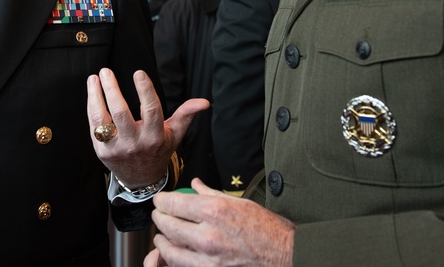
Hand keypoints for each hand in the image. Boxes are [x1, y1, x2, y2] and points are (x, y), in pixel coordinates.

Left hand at [86, 68, 208, 188]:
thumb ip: (187, 114)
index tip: (138, 73)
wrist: (141, 179)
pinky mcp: (102, 150)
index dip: (145, 91)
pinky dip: (92, 106)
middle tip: (106, 71)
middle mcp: (135, 143)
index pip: (151, 110)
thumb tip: (204, 102)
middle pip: (121, 113)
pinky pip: (94, 125)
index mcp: (155, 136)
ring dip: (96, 96)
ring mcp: (116, 148)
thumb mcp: (175, 134)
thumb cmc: (159, 150)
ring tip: (94, 78)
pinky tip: (92, 91)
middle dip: (112, 90)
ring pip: (103, 119)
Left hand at [146, 178, 294, 266]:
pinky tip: (176, 252)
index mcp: (215, 212)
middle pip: (168, 226)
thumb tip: (195, 185)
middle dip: (159, 218)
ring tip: (162, 236)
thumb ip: (211, 194)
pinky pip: (183, 266)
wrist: (284, 254)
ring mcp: (208, 259)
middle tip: (159, 215)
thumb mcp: (239, 203)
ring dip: (162, 242)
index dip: (162, 201)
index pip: (174, 204)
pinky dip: (175, 259)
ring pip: (170, 250)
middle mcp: (208, 236)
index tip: (160, 200)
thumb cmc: (267, 229)